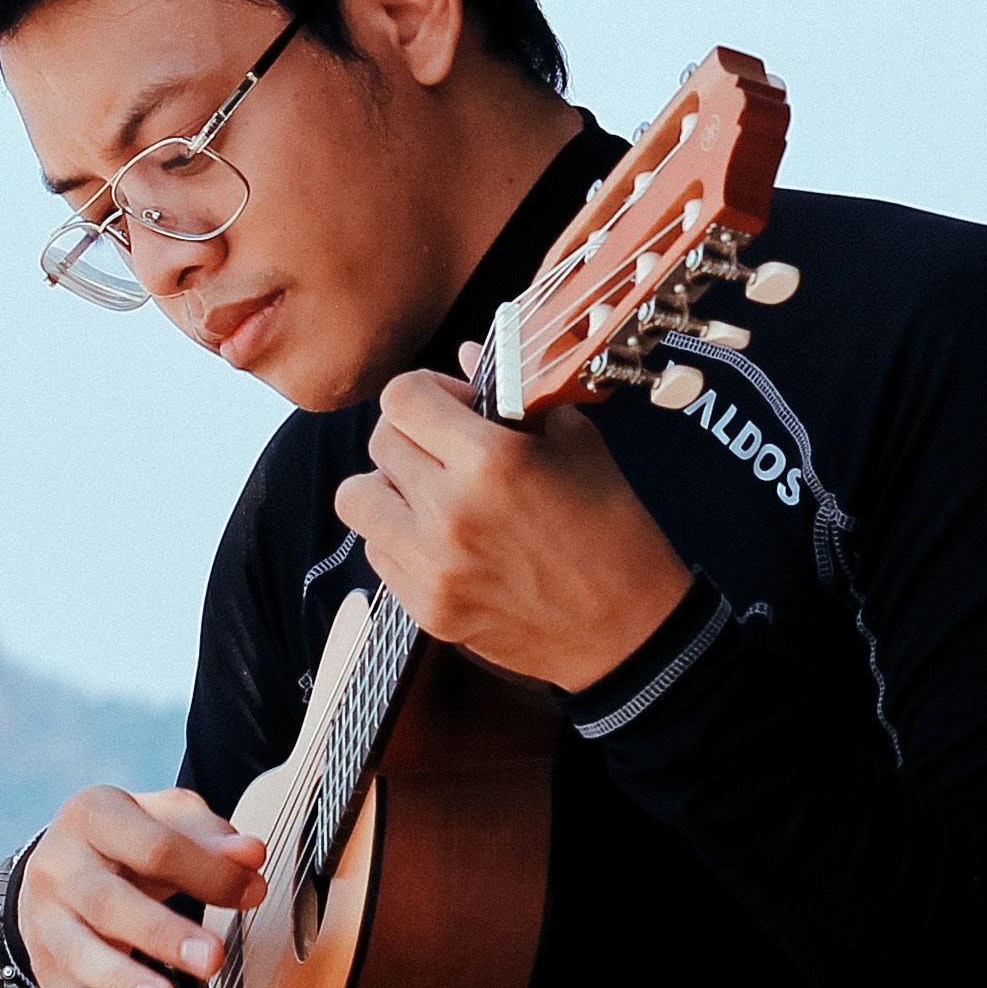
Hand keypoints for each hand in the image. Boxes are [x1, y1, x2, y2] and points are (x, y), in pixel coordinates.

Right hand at [16, 786, 267, 987]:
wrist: (57, 864)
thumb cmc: (127, 839)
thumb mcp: (166, 818)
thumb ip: (210, 836)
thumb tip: (250, 857)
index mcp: (90, 815)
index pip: (151, 846)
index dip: (205, 872)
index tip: (253, 893)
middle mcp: (57, 868)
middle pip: (106, 903)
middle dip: (160, 933)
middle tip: (212, 958)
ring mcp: (46, 923)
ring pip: (81, 959)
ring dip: (126, 986)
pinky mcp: (47, 972)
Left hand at [331, 356, 692, 692]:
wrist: (629, 633)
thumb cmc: (613, 532)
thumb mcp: (578, 445)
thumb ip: (514, 395)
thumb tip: (466, 355)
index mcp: (492, 462)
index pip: (402, 397)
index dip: (426, 391)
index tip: (453, 406)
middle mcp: (450, 512)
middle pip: (379, 441)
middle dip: (411, 434)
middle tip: (448, 448)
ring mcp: (431, 567)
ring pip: (357, 498)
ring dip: (389, 486)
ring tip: (430, 495)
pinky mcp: (425, 608)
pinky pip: (376, 552)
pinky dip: (397, 537)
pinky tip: (441, 539)